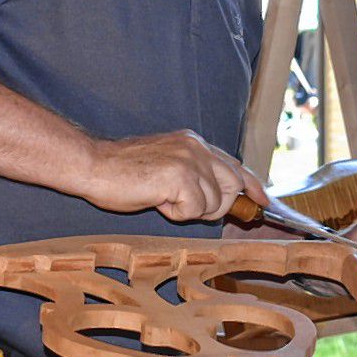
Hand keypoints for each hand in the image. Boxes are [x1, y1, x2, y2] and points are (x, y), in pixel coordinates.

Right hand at [85, 130, 268, 222]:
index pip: (235, 165)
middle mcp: (197, 147)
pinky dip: (176, 214)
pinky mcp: (181, 177)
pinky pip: (195, 210)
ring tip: (161, 197)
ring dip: (189, 211)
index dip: (252, 185)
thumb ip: (194, 174)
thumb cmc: (124, 173)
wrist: (94, 167)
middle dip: (216, 206)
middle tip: (183, 207)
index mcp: (194, 142)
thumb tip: (221, 196)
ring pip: (214, 203)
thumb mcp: (167, 166)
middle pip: (233, 186)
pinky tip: (156, 200)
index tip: (263, 201)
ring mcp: (190, 160)